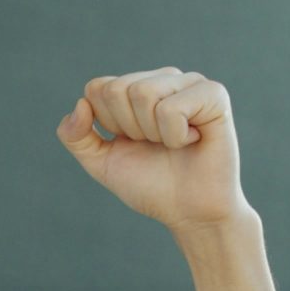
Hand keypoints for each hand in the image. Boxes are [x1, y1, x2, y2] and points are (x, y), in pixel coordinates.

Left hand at [56, 69, 249, 232]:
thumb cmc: (150, 185)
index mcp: (136, 87)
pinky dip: (175, 136)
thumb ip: (76, 136)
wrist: (189, 212)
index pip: (97, 88)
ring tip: (173, 144)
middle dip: (129, 129)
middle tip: (155, 145)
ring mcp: (189, 82)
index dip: (108, 124)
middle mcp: (162, 78)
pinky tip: (193, 140)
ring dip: (153, 133)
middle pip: (116, 89)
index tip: (131, 142)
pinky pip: (171, 108)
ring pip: (142, 94)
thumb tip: (80, 103)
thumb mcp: (101, 162)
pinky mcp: (213, 94)